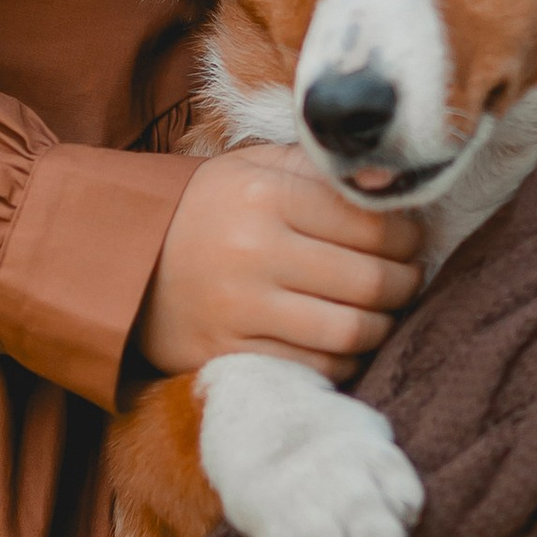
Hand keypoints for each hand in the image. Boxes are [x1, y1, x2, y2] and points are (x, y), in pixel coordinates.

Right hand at [142, 145, 421, 381]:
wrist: (124, 259)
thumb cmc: (209, 209)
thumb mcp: (254, 167)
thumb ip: (320, 170)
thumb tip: (394, 182)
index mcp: (265, 194)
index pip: (371, 223)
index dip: (408, 236)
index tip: (412, 241)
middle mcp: (253, 251)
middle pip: (368, 280)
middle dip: (405, 283)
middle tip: (410, 279)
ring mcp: (238, 308)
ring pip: (348, 331)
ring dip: (383, 326)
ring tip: (385, 312)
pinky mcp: (226, 354)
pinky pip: (313, 368)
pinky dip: (345, 360)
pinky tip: (347, 343)